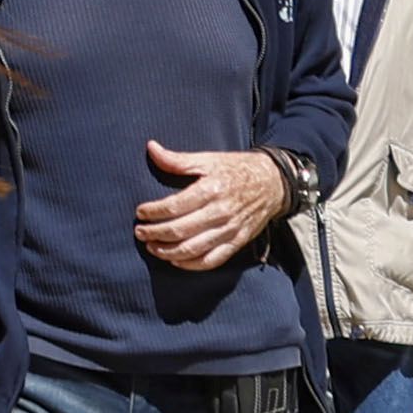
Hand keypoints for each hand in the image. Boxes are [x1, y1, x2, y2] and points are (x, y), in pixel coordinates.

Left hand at [132, 143, 292, 268]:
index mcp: (210, 189)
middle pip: (179, 230)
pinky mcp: (236, 243)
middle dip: (155, 234)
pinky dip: (191, 265)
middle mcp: (219, 212)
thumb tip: (151, 148)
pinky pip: (211, 261)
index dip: (153, 212)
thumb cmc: (235, 169)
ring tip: (152, 247)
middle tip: (140, 232)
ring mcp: (229, 230)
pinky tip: (175, 260)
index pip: (174, 206)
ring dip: (167, 252)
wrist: (272, 183)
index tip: (140, 212)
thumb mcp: (208, 159)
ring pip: (192, 249)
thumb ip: (177, 160)